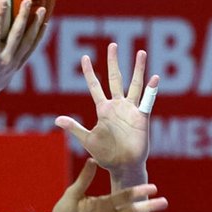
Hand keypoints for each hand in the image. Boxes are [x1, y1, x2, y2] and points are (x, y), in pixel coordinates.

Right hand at [0, 0, 46, 101]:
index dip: (0, 15)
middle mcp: (4, 60)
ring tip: (42, 10)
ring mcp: (13, 63)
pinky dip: (37, 38)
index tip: (4, 0)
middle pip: (17, 35)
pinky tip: (43, 25)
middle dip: (23, 17)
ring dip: (36, 26)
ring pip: (28, 42)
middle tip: (28, 0)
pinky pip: (30, 50)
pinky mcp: (18, 66)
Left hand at [46, 159, 165, 211]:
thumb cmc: (63, 211)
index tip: (153, 187)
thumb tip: (92, 160)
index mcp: (105, 202)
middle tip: (164, 202)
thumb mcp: (73, 194)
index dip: (138, 192)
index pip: (125, 196)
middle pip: (132, 211)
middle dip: (148, 207)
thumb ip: (84, 179)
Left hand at [55, 44, 156, 176]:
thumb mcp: (87, 140)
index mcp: (103, 109)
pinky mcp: (142, 117)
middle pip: (115, 78)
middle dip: (113, 62)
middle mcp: (117, 106)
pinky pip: (147, 101)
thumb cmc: (105, 155)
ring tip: (141, 52)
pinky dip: (151, 90)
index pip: (95, 86)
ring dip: (138, 69)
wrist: (123, 166)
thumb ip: (74, 128)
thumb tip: (57, 120)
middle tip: (112, 45)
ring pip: (134, 84)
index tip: (85, 57)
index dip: (89, 72)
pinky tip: (155, 78)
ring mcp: (130, 110)